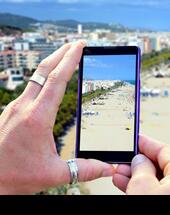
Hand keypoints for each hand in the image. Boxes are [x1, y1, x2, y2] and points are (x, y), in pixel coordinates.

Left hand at [0, 41, 113, 193]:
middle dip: (62, 53)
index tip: (80, 46)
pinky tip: (50, 82)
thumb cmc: (15, 177)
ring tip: (66, 57)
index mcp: (37, 117)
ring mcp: (14, 108)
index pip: (57, 80)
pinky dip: (43, 78)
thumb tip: (108, 167)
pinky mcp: (10, 113)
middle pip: (44, 70)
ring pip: (35, 77)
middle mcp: (24, 107)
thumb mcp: (54, 174)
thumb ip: (84, 169)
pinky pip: (30, 88)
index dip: (70, 60)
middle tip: (77, 43)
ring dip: (52, 64)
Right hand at [113, 135, 169, 194]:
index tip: (135, 140)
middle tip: (124, 161)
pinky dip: (145, 188)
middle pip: (162, 165)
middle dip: (139, 163)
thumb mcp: (142, 187)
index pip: (165, 150)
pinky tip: (128, 186)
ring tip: (121, 175)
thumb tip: (139, 161)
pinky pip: (160, 192)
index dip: (147, 144)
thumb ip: (140, 168)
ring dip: (138, 177)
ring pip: (159, 181)